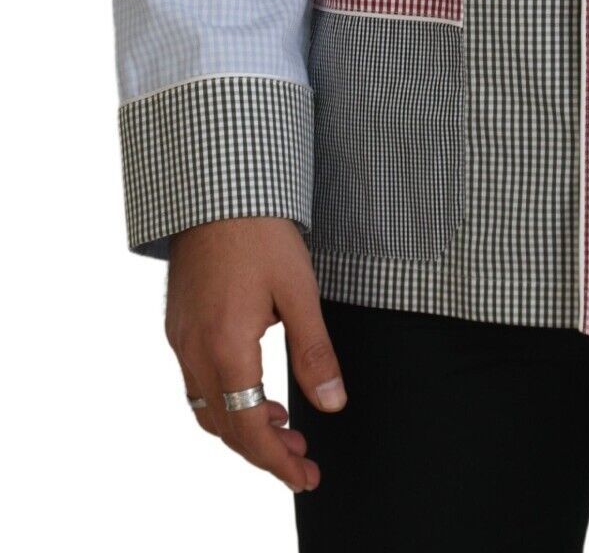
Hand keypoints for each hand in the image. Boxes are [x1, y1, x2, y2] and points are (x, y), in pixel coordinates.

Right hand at [165, 217, 346, 491]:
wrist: (216, 188)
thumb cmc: (260, 232)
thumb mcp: (299, 290)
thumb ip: (314, 351)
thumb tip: (332, 404)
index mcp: (226, 347)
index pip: (248, 428)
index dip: (276, 462)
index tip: (305, 477)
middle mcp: (194, 350)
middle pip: (224, 427)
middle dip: (263, 452)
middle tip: (303, 461)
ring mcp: (181, 337)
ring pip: (207, 408)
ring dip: (244, 427)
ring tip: (285, 428)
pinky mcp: (179, 323)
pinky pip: (197, 382)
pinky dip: (227, 400)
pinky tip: (258, 390)